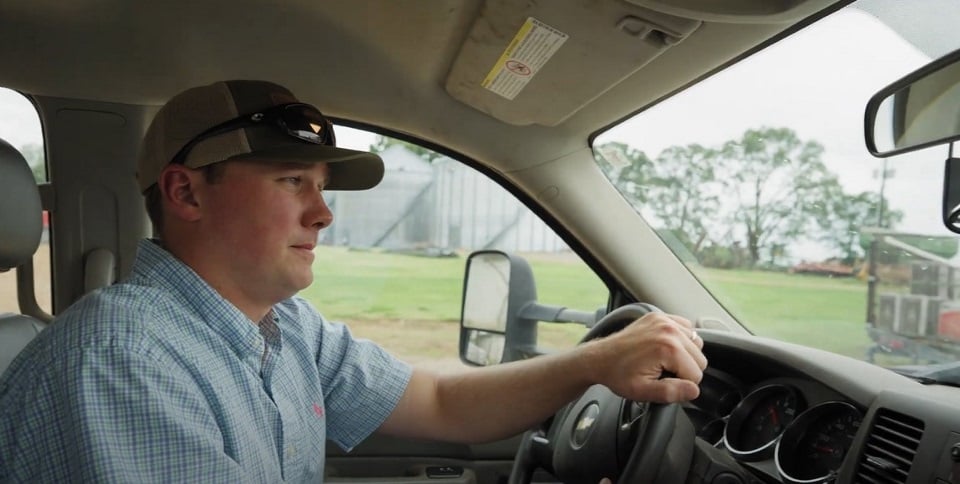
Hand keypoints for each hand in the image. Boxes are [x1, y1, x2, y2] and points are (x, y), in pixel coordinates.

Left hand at [583, 312, 706, 402]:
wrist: (599, 358)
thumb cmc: (618, 374)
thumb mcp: (643, 391)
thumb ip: (671, 392)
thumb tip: (693, 390)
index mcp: (667, 348)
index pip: (697, 374)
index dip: (683, 384)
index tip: (665, 382)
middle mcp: (668, 330)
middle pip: (700, 358)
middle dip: (685, 369)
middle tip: (663, 372)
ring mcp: (664, 320)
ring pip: (696, 344)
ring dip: (685, 355)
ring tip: (664, 360)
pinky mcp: (660, 316)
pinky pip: (687, 328)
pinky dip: (682, 339)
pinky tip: (666, 348)